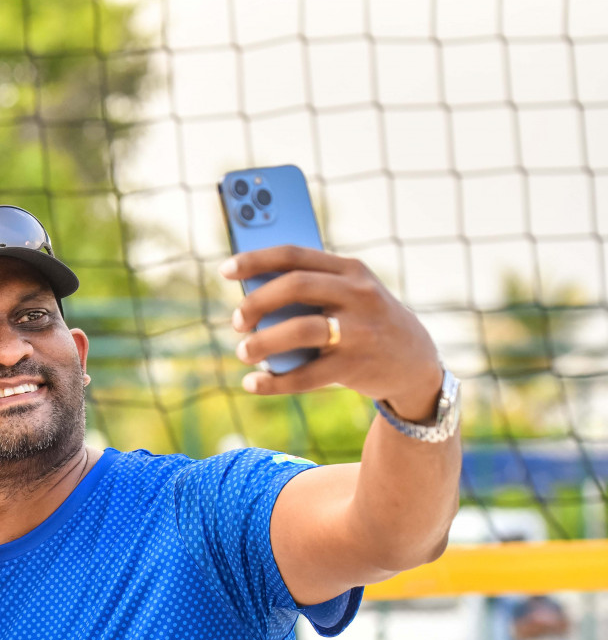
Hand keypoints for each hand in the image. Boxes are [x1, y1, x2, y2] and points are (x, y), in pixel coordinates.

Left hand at [222, 245, 442, 420]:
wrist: (414, 362)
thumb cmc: (363, 322)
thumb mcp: (348, 295)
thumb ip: (310, 289)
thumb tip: (249, 297)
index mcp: (350, 270)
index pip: (295, 255)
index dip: (256, 260)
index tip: (225, 271)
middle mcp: (357, 295)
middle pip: (295, 287)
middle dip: (257, 302)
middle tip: (236, 321)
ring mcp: (359, 330)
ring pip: (300, 330)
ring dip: (262, 342)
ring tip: (243, 352)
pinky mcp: (356, 366)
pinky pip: (306, 375)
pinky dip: (274, 382)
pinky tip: (253, 384)